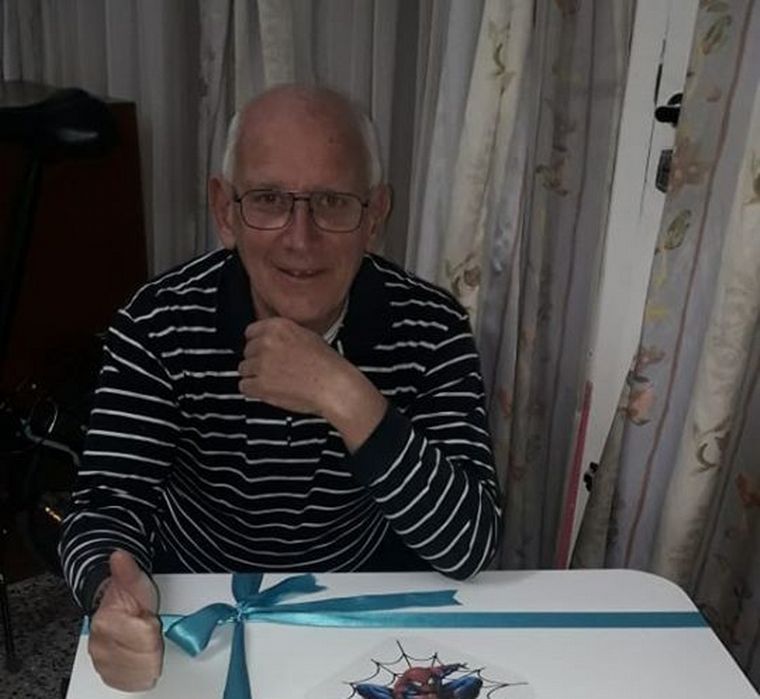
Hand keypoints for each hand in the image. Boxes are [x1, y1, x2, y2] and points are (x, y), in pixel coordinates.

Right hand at [88, 550, 162, 691]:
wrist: (113, 611)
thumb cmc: (128, 598)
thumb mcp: (136, 582)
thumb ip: (129, 572)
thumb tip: (119, 554)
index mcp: (107, 622)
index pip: (145, 636)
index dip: (152, 626)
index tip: (148, 618)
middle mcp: (100, 645)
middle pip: (145, 657)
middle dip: (152, 644)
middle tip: (146, 630)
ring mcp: (103, 662)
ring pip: (140, 673)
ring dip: (148, 659)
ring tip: (145, 644)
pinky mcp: (108, 674)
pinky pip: (131, 682)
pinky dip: (140, 674)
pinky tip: (141, 662)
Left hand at [238, 318, 386, 450]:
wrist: (334, 386)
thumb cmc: (328, 365)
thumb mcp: (307, 336)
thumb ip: (285, 335)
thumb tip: (272, 340)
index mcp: (278, 327)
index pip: (251, 332)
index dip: (258, 343)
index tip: (263, 351)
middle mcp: (267, 342)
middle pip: (247, 351)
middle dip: (257, 361)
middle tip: (274, 369)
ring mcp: (262, 364)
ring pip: (243, 369)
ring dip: (255, 376)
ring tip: (274, 381)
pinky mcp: (260, 384)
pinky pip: (244, 387)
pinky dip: (254, 391)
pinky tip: (269, 391)